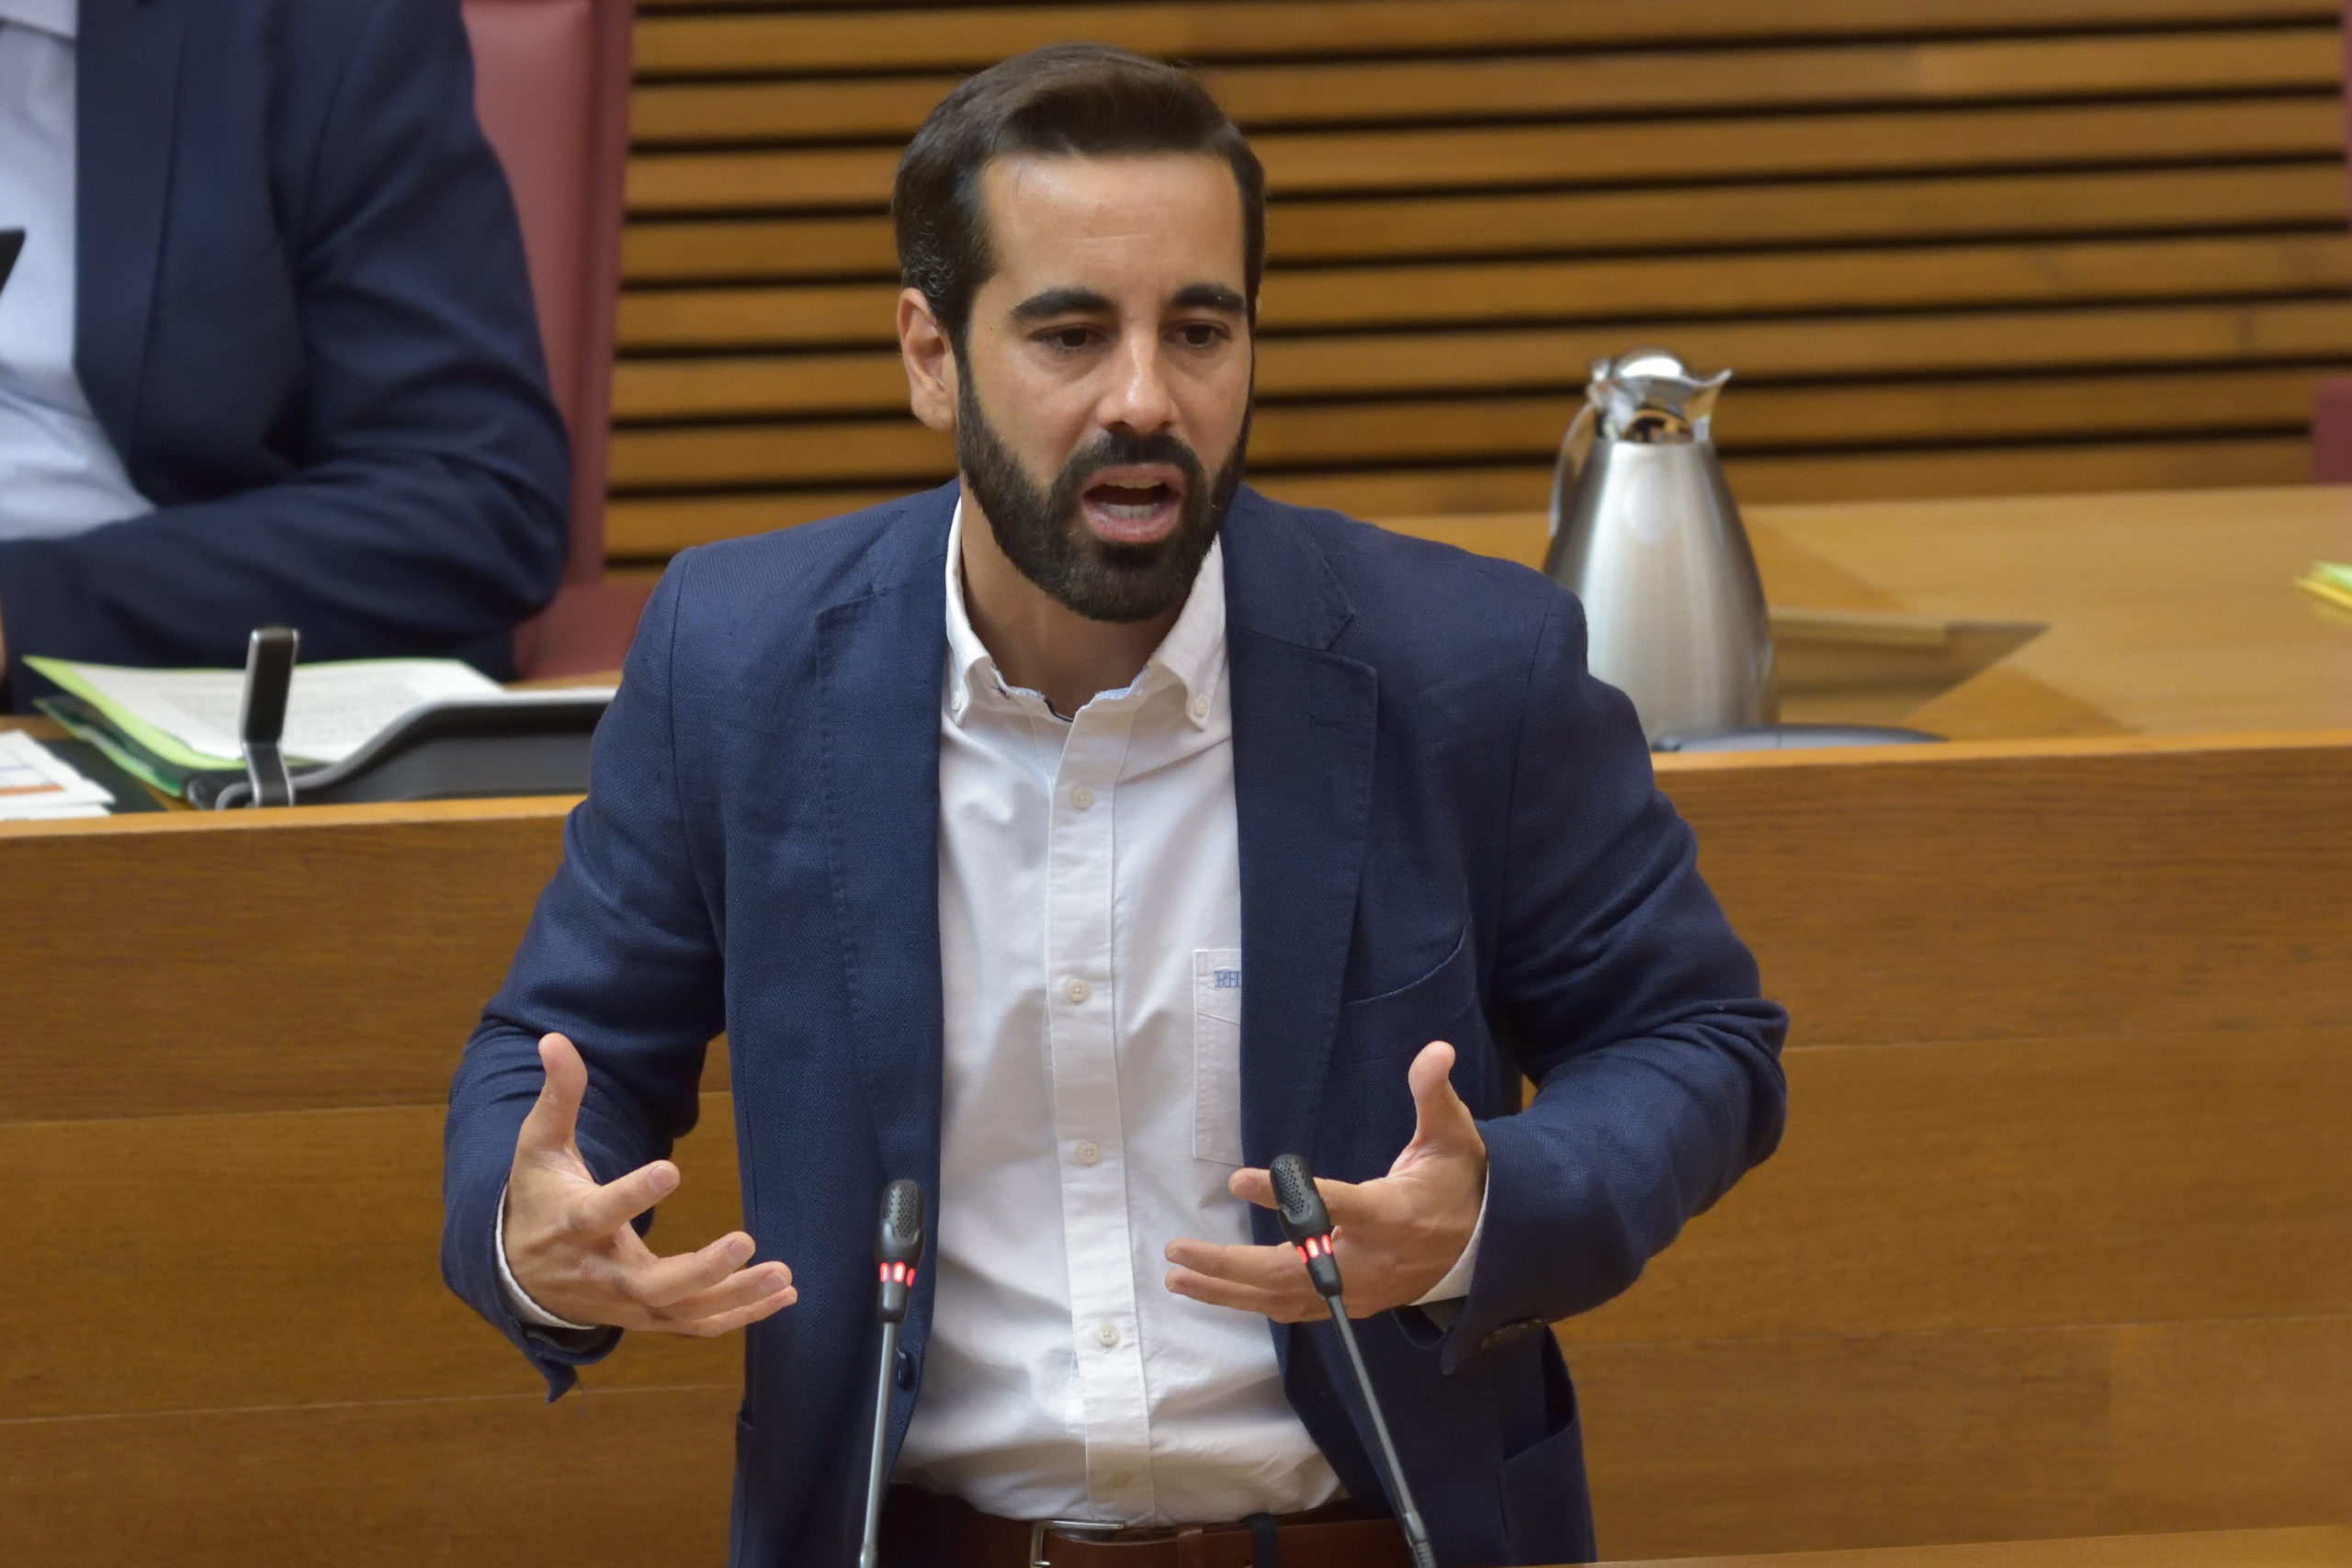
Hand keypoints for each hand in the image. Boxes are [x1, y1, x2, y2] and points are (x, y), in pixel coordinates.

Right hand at [502, 1032, 795, 1336]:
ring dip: (735, 1297)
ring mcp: (627, 1304)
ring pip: (683, 1310)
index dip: (633, 1195)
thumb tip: (554, 1039)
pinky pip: (696, 1324)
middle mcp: (603, 1273)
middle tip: (746, 1241)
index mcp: (573, 1225)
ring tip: (784, 1275)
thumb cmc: (539, 1199)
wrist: (519, 1276)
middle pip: (652, 1283)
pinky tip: (783, 1296)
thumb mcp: (539, 1147)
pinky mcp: (649, 1318)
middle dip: (701, 1269)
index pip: (601, 1213)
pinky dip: (739, 1316)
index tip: (671, 1170)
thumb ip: (557, 1096)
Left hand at [1164, 1041, 1486, 1322]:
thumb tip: (1436, 1050)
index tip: (1239, 1181)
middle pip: (1293, 1271)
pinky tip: (1214, 1291)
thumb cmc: (1458, 1182)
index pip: (1335, 1206)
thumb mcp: (1454, 1134)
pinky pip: (1294, 1307)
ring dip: (1228, 1290)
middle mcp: (1371, 1261)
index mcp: (1394, 1215)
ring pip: (1285, 1297)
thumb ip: (1435, 1095)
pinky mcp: (1350, 1302)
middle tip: (1179, 1248)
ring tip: (1179, 1275)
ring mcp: (1359, 1290)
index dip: (1288, 1198)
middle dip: (1231, 1265)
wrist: (1483, 1246)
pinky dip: (1251, 1302)